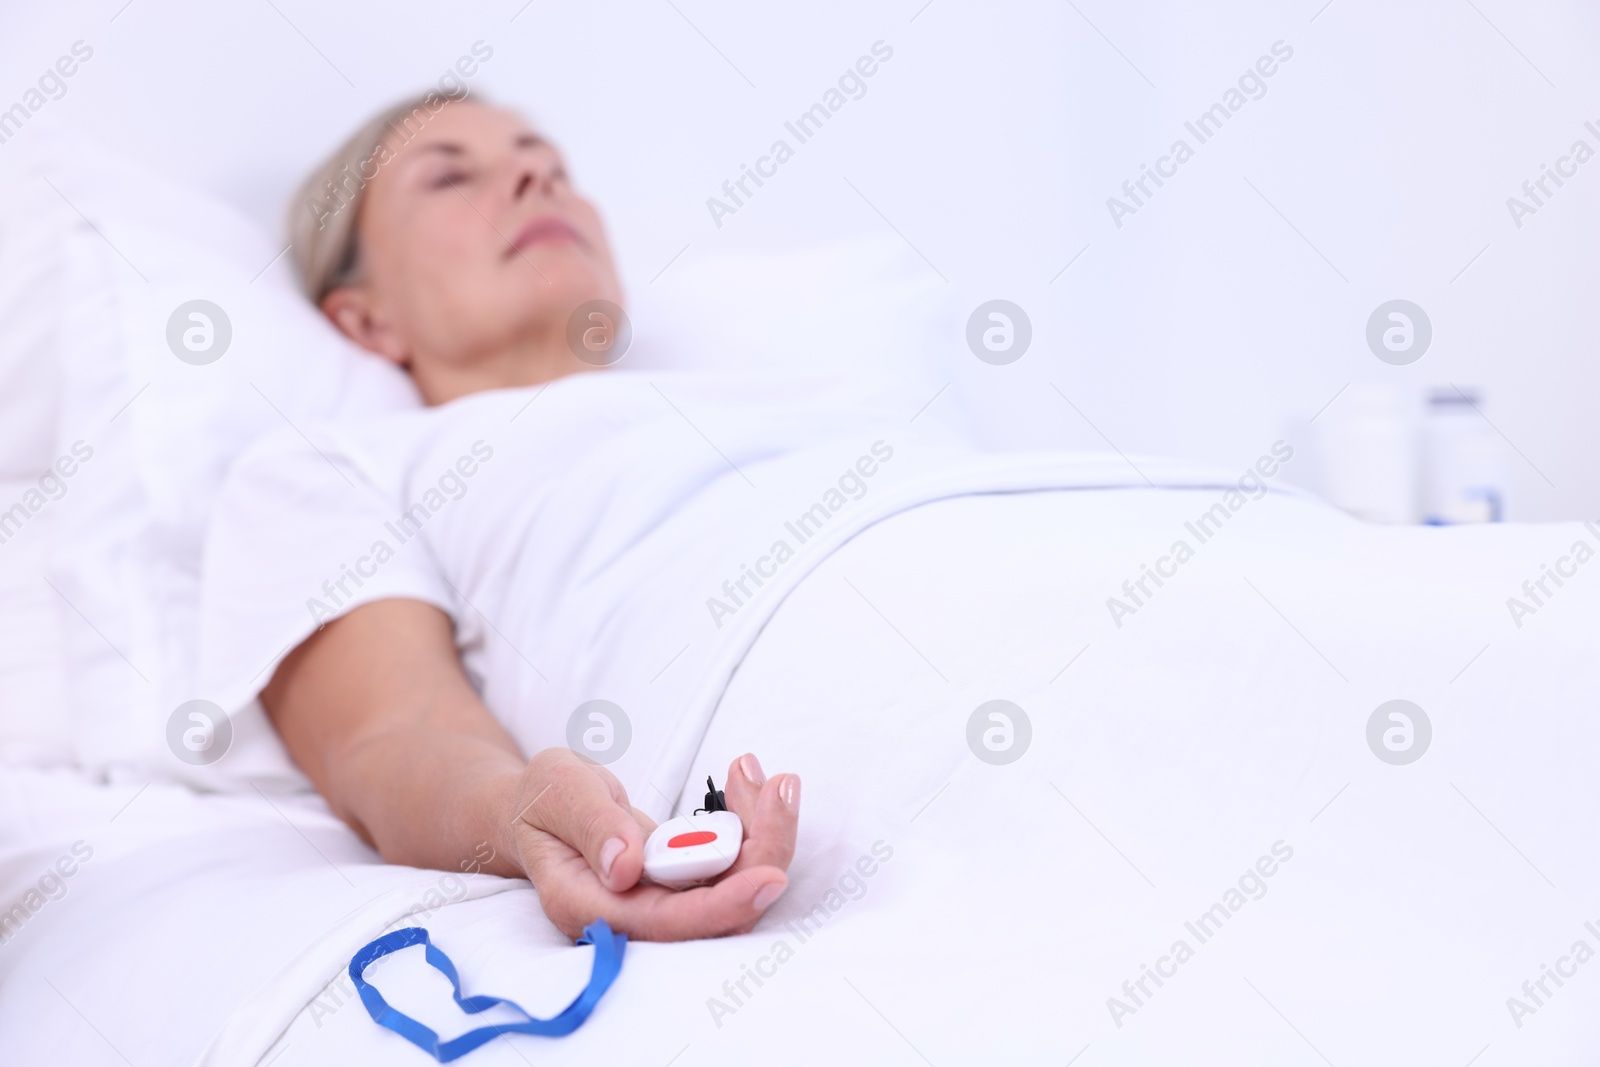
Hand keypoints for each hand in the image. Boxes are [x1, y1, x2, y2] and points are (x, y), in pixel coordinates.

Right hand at [507, 748, 799, 940]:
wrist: (541, 810)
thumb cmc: (543, 801)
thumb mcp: (555, 792)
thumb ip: (589, 825)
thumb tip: (625, 866)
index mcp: (586, 903)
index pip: (663, 921)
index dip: (720, 905)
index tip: (769, 876)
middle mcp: (630, 915)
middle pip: (714, 911)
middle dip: (762, 853)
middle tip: (783, 789)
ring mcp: (661, 901)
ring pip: (733, 887)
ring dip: (764, 832)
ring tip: (774, 778)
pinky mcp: (683, 883)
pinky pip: (730, 865)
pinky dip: (750, 822)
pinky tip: (748, 779)